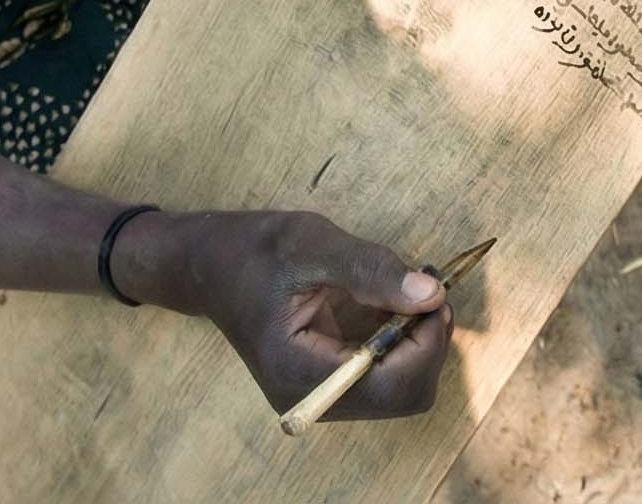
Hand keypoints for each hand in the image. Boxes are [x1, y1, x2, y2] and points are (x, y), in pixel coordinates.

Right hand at [113, 209, 452, 419]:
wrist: (207, 265)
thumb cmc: (251, 250)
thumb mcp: (310, 244)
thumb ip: (370, 270)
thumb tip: (430, 295)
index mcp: (299, 372)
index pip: (392, 387)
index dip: (427, 343)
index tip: (435, 291)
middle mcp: (312, 396)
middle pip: (403, 395)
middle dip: (427, 342)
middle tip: (427, 287)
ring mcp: (320, 393)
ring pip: (400, 388)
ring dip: (418, 341)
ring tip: (409, 290)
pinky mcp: (328, 379)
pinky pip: (383, 374)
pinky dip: (401, 340)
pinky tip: (392, 302)